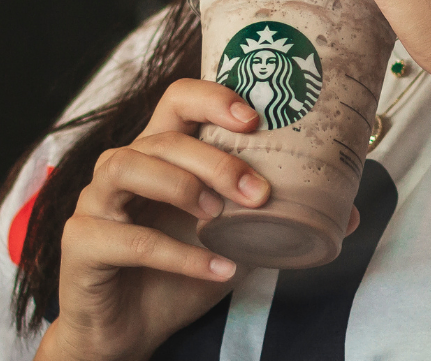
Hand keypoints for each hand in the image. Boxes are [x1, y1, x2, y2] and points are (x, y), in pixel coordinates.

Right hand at [36, 80, 268, 360]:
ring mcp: (96, 203)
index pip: (177, 100)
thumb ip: (279, 220)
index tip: (254, 119)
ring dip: (181, 186)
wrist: (129, 333)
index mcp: (160, 155)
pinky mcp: (81, 243)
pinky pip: (125, 238)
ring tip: (220, 218)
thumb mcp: (237, 242)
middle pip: (163, 138)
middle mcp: (123, 168)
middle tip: (257, 192)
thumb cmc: (177, 276)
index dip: (212, 98)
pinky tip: (217, 268)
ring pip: (127, 166)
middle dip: (215, 160)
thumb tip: (349, 214)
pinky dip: (176, 254)